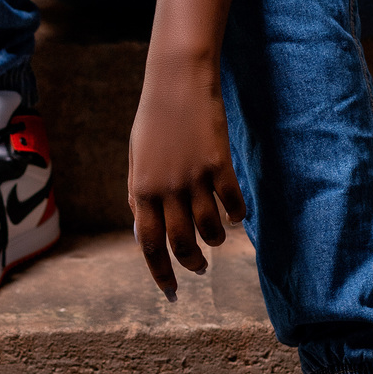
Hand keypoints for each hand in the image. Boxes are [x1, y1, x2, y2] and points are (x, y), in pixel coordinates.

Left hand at [128, 52, 246, 297]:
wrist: (177, 80)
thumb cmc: (153, 117)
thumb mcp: (136, 156)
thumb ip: (137, 193)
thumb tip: (143, 232)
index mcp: (140, 189)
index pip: (149, 245)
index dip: (160, 274)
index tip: (171, 293)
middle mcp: (166, 189)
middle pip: (181, 244)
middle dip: (191, 264)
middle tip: (198, 268)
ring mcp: (194, 178)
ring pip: (209, 229)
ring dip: (214, 242)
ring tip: (216, 240)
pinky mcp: (220, 165)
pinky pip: (233, 204)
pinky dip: (236, 216)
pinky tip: (236, 216)